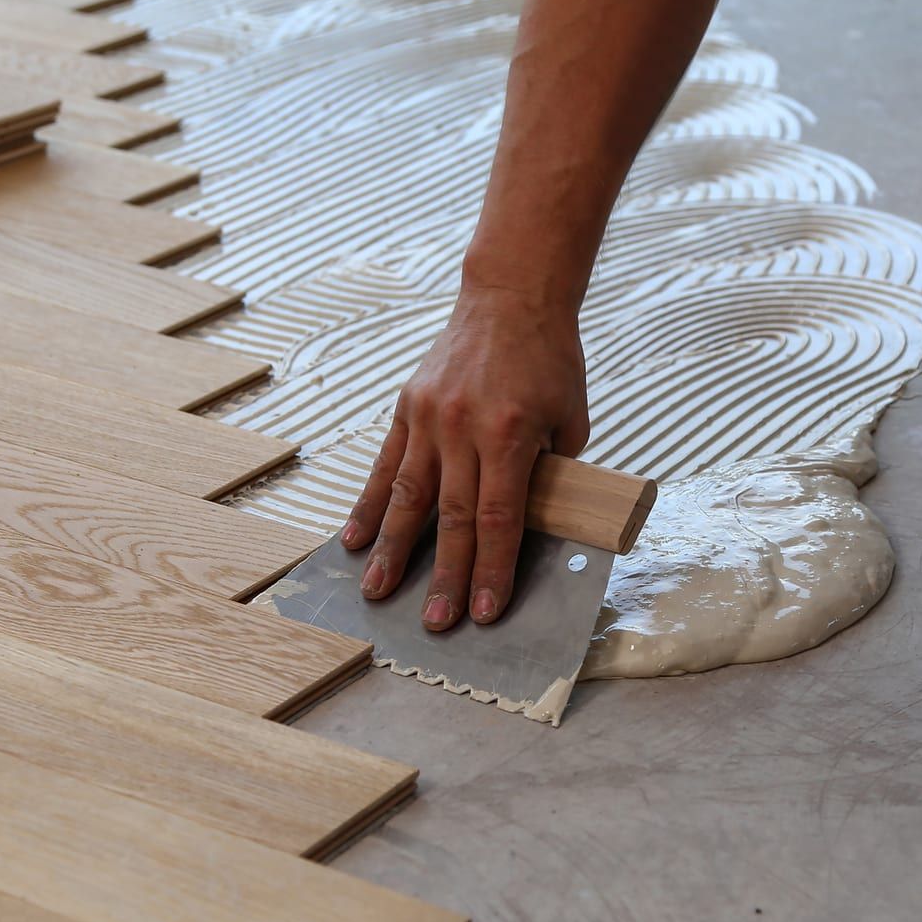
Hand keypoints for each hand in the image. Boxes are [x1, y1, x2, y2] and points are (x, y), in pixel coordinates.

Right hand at [342, 283, 588, 627]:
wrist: (511, 298)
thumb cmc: (550, 361)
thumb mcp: (568, 418)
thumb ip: (548, 472)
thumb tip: (530, 527)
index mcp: (508, 433)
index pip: (499, 518)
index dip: (492, 568)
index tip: (485, 611)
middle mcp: (462, 428)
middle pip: (451, 517)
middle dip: (443, 575)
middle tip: (435, 623)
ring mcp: (428, 417)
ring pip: (407, 496)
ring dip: (390, 550)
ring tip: (376, 592)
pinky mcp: (407, 407)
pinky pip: (385, 465)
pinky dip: (368, 505)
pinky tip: (353, 539)